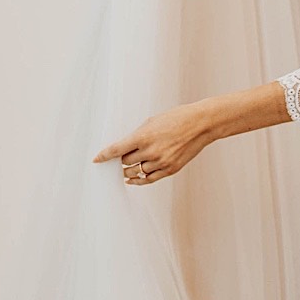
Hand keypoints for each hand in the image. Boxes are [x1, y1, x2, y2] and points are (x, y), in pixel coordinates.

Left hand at [93, 101, 217, 184]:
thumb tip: (124, 147)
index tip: (96, 160)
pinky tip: (132, 179)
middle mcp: (151, 151)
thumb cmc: (178, 118)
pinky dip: (138, 180)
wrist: (202, 124)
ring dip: (130, 169)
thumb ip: (137, 136)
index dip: (103, 156)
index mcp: (144, 137)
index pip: (116, 150)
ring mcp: (161, 162)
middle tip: (121, 158)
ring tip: (127, 167)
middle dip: (122, 160)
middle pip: (125, 162)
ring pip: (136, 172)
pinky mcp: (170, 169)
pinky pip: (149, 179)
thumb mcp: (153, 121)